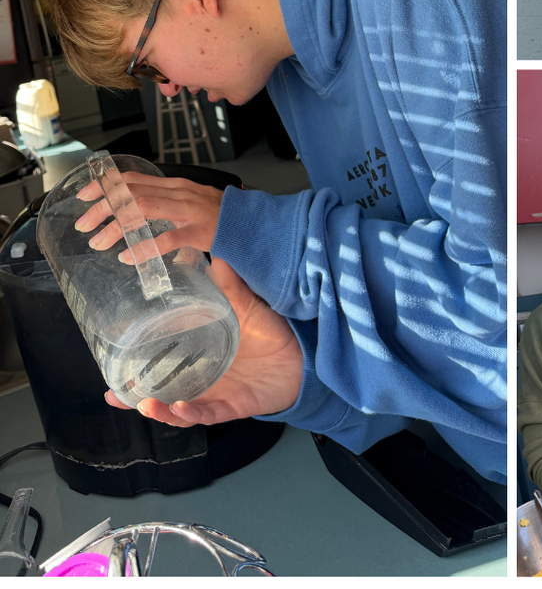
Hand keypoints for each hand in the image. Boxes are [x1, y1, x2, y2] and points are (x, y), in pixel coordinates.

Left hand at [75, 172, 224, 259]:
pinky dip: (144, 247)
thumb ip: (167, 201)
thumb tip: (135, 209)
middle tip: (84, 224)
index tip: (85, 196)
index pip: (133, 178)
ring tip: (99, 242)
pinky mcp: (199, 231)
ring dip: (116, 226)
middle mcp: (179, 193)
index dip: (104, 185)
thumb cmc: (223, 214)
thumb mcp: (191, 199)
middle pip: (131, 193)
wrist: (253, 221)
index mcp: (175, 184)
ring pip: (143, 210)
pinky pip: (167, 238)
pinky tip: (129, 257)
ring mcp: (189, 211)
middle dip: (102, 207)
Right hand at [104, 258, 302, 424]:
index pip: (163, 352)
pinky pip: (206, 415)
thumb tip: (216, 253)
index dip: (138, 352)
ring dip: (157, 409)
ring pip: (178, 408)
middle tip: (111, 392)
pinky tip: (176, 408)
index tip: (112, 345)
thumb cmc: (274, 332)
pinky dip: (189, 414)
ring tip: (140, 402)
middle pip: (162, 388)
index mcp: (201, 352)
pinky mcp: (232, 407)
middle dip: (135, 393)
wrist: (305, 358)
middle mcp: (203, 376)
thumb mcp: (247, 306)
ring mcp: (216, 393)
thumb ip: (230, 283)